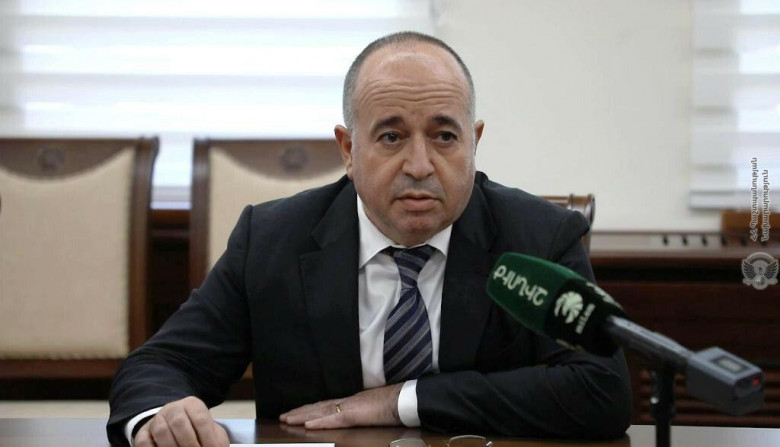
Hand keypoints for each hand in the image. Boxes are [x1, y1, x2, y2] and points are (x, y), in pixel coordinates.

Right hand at [134, 396, 228, 446]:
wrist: (177, 427)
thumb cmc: (198, 432)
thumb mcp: (211, 432)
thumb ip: (216, 440)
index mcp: (192, 404)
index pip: (200, 419)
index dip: (208, 438)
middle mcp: (173, 408)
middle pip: (179, 423)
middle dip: (189, 444)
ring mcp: (156, 420)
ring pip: (161, 431)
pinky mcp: (143, 433)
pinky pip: (144, 442)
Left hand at [279, 383, 403, 428]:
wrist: (403, 399)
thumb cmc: (393, 405)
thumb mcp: (372, 410)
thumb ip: (361, 413)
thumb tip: (356, 417)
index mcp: (351, 402)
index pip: (325, 405)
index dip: (310, 409)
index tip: (297, 412)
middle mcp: (346, 402)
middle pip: (318, 406)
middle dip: (300, 411)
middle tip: (283, 416)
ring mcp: (349, 407)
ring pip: (320, 411)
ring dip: (302, 415)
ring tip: (287, 419)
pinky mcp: (353, 414)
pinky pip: (332, 418)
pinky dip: (319, 421)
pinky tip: (307, 424)